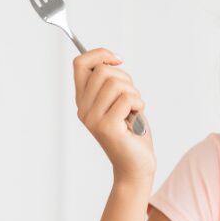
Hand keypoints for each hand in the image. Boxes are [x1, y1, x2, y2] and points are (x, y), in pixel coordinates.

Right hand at [73, 48, 155, 184]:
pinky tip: (137, 118)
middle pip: (103, 71)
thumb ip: (111, 83)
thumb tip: (110, 59)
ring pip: (116, 84)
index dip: (100, 54)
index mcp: (83, 100)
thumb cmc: (132, 133)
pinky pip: (127, 99)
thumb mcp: (119, 102)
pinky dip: (139, 105)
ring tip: (134, 110)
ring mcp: (93, 118)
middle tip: (132, 98)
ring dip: (134, 94)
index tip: (118, 60)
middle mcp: (83, 109)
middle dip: (126, 79)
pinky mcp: (106, 127)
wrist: (136, 166)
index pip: (80, 63)